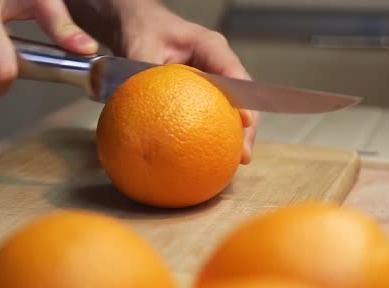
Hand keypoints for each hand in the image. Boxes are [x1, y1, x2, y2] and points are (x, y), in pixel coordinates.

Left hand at [93, 1, 257, 164]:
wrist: (140, 26)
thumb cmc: (143, 31)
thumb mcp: (140, 48)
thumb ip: (143, 74)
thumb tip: (142, 110)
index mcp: (208, 45)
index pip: (232, 72)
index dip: (243, 99)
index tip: (245, 122)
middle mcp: (218, 62)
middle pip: (243, 95)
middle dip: (248, 126)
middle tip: (244, 153)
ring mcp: (215, 78)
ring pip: (236, 106)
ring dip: (239, 134)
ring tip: (239, 160)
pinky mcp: (207, 92)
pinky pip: (218, 112)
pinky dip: (219, 133)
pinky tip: (216, 156)